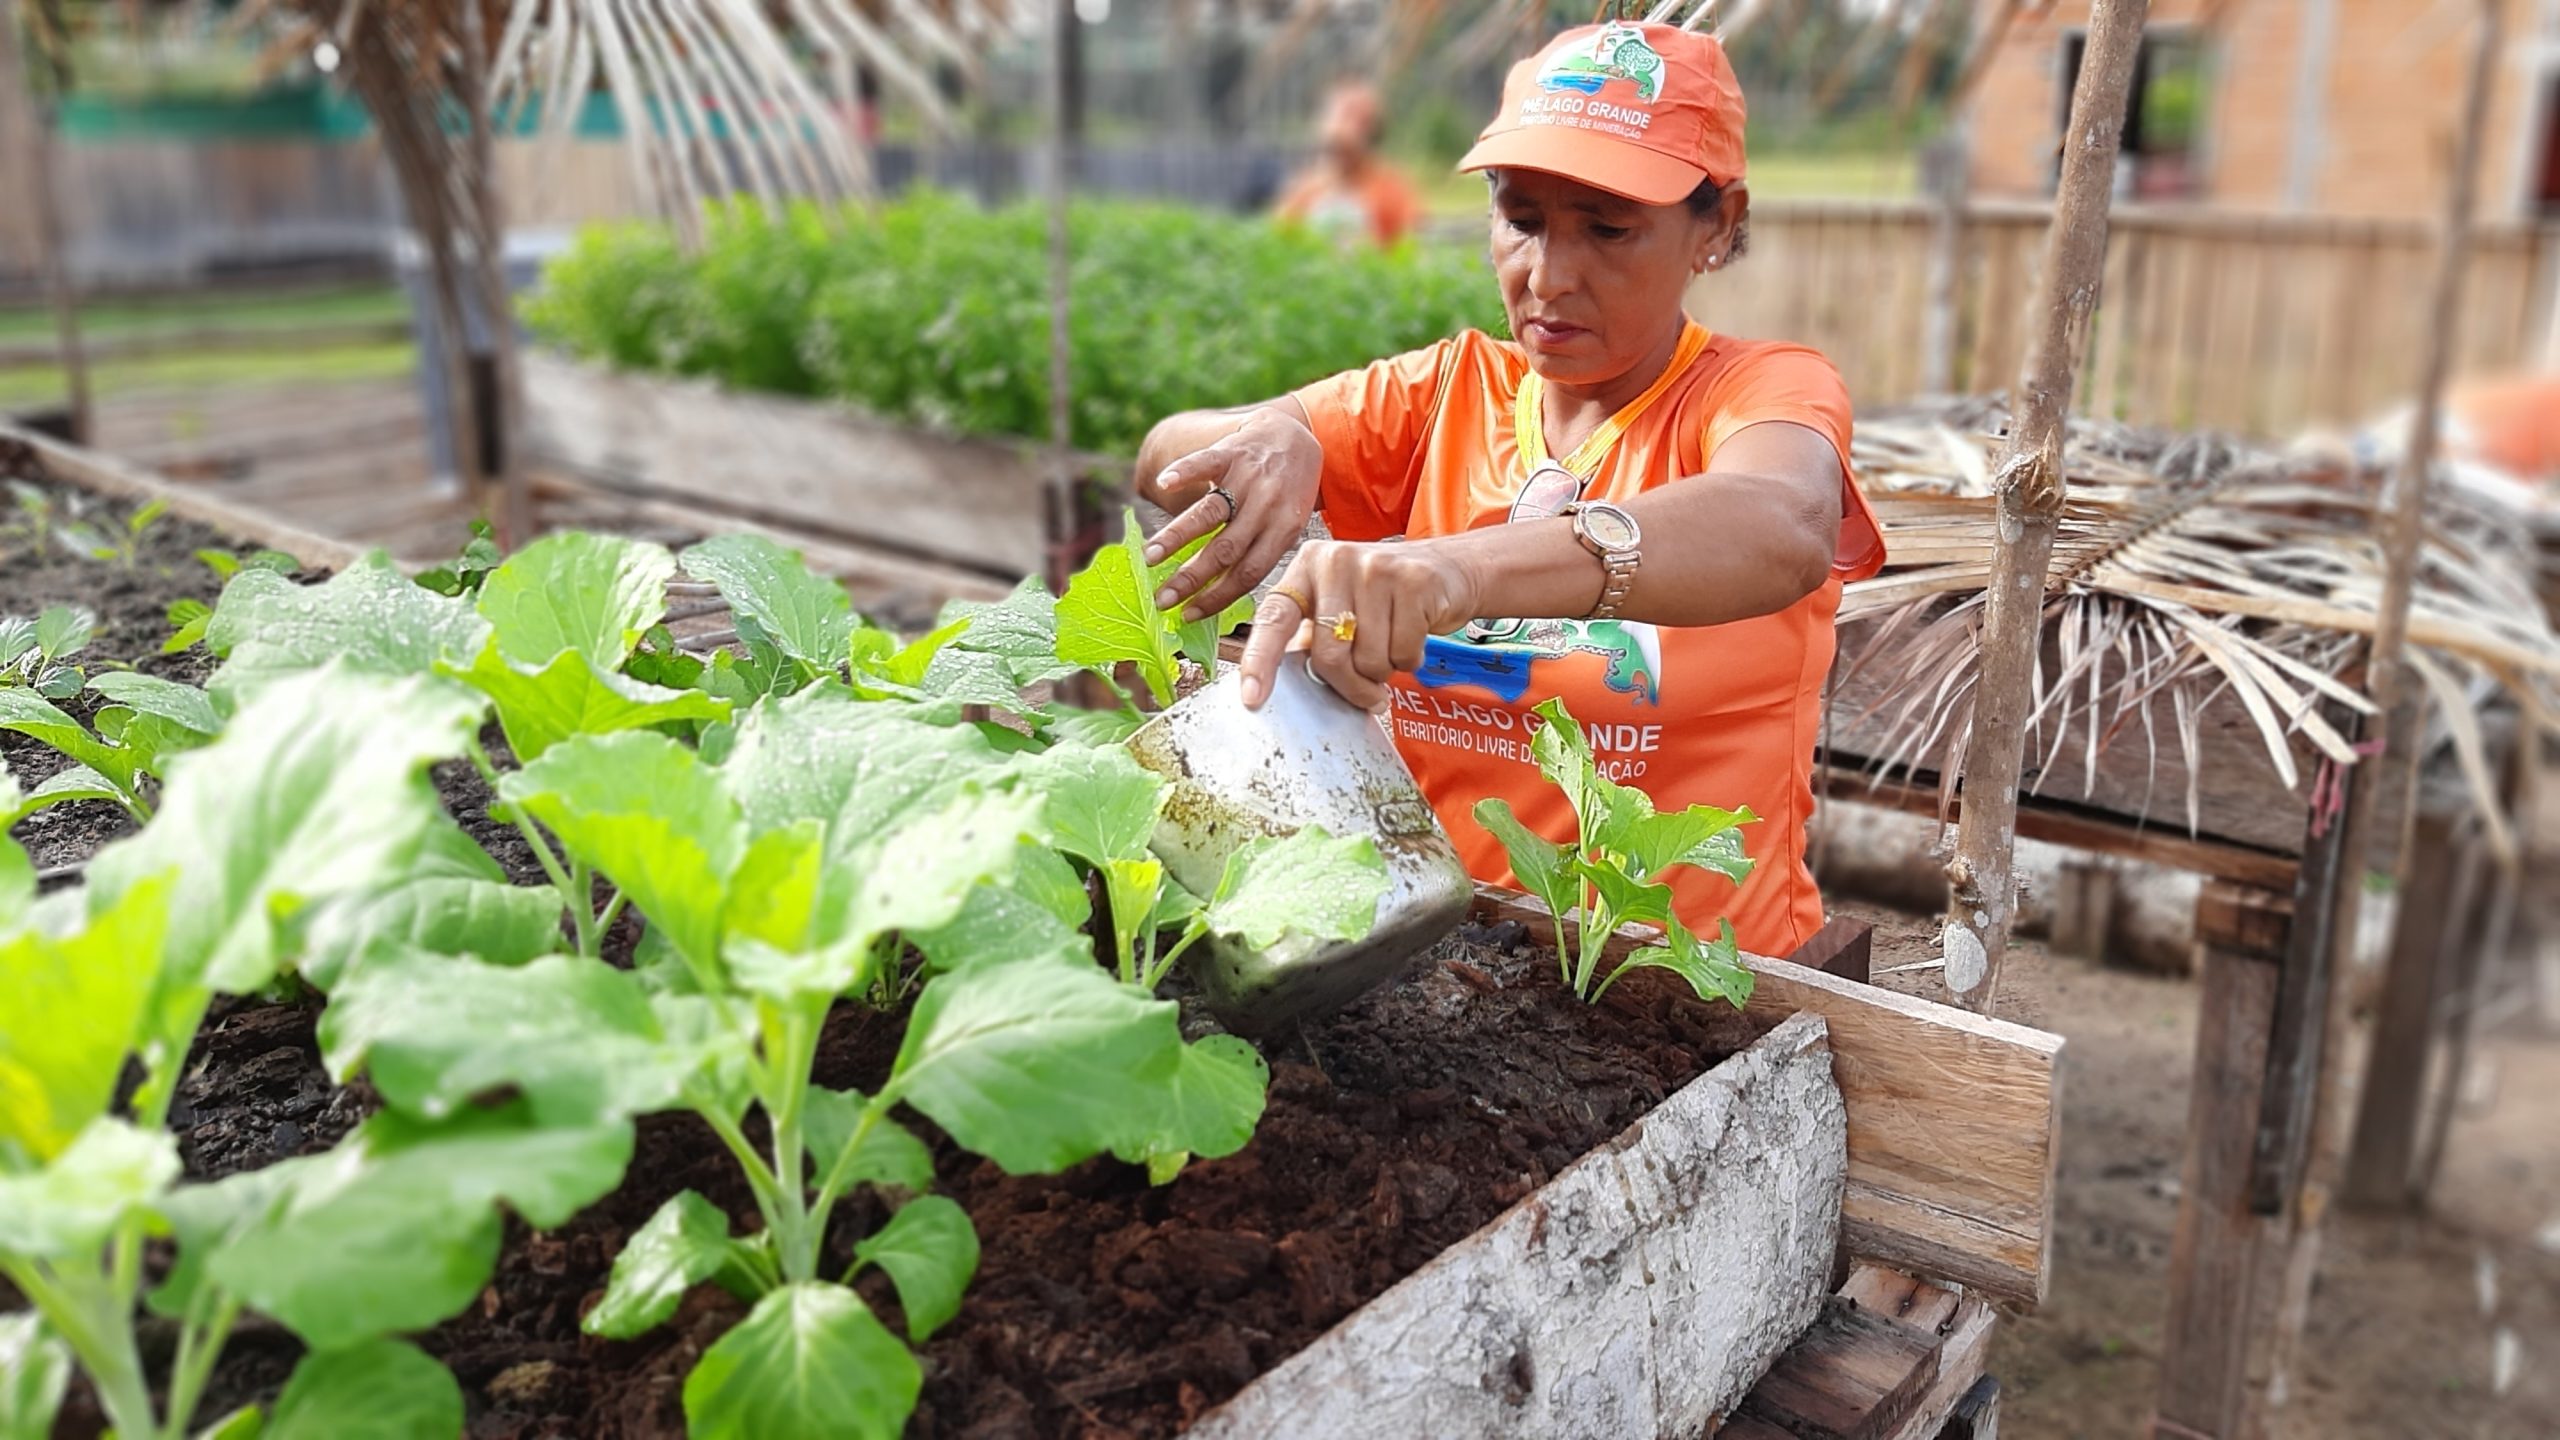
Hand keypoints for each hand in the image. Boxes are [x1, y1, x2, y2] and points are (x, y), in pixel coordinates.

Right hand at [1142, 408, 1323, 621]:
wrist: (1294, 437)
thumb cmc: (1286, 493)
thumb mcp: (1287, 526)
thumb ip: (1259, 554)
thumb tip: (1218, 595)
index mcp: (1283, 532)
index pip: (1248, 574)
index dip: (1217, 597)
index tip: (1187, 614)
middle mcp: (1266, 507)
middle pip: (1225, 550)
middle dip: (1190, 578)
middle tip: (1161, 598)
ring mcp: (1247, 478)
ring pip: (1210, 512)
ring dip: (1177, 536)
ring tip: (1150, 556)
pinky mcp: (1230, 451)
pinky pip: (1205, 462)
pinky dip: (1184, 472)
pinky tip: (1164, 484)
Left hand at [1238, 539, 1480, 711]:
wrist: (1447, 569)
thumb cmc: (1383, 597)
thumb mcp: (1339, 604)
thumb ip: (1312, 637)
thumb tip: (1286, 685)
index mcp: (1306, 568)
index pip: (1274, 618)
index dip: (1260, 660)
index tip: (1252, 697)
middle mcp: (1335, 561)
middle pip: (1329, 655)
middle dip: (1351, 686)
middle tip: (1368, 692)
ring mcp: (1375, 568)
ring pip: (1369, 660)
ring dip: (1384, 671)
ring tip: (1391, 646)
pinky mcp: (1413, 582)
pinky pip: (1403, 652)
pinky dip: (1409, 660)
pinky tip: (1413, 635)